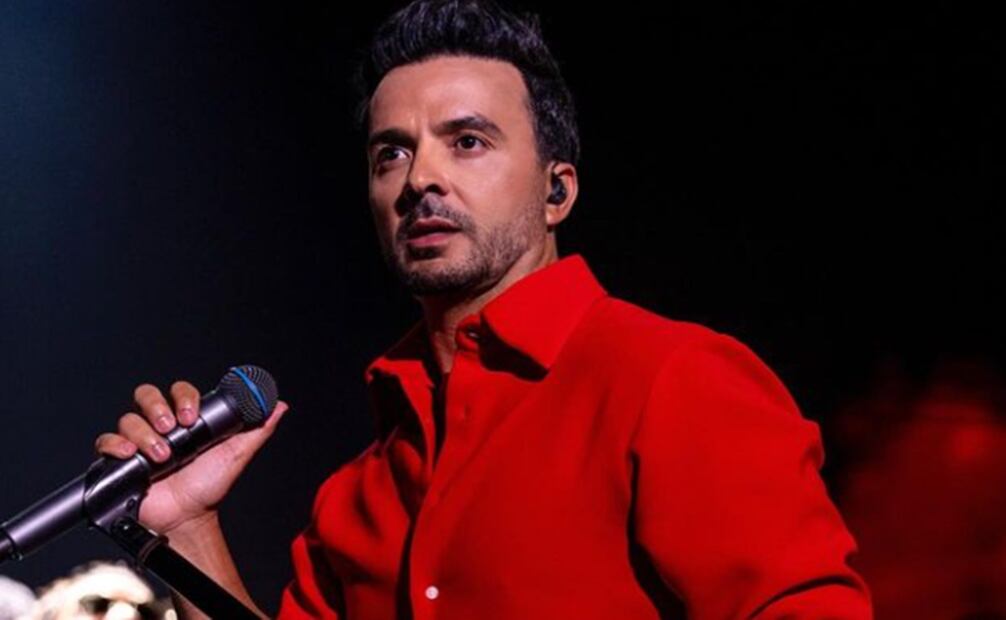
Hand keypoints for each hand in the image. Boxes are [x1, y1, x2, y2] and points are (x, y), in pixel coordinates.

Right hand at [94, 380, 289, 534]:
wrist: (188, 518)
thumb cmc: (209, 485)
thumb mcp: (236, 454)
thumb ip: (257, 429)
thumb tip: (279, 405)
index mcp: (185, 419)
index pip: (179, 391)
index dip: (184, 397)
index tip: (192, 417)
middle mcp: (160, 426)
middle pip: (146, 396)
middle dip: (157, 407)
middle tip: (172, 427)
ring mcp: (139, 441)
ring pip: (128, 419)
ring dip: (144, 434)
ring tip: (162, 456)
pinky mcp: (120, 460)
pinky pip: (106, 442)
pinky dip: (114, 445)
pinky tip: (130, 456)